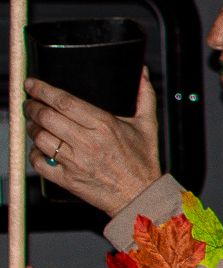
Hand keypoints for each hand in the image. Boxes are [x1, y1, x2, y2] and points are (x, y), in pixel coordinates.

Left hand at [25, 72, 161, 217]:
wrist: (141, 195)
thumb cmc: (143, 161)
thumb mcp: (148, 125)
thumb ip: (145, 96)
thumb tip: (141, 72)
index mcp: (105, 125)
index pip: (65, 102)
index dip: (43, 90)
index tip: (31, 83)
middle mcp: (88, 142)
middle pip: (47, 117)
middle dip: (32, 106)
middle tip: (29, 102)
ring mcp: (75, 162)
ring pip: (40, 138)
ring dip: (32, 128)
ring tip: (34, 123)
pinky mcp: (67, 179)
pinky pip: (39, 163)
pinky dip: (34, 153)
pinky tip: (40, 148)